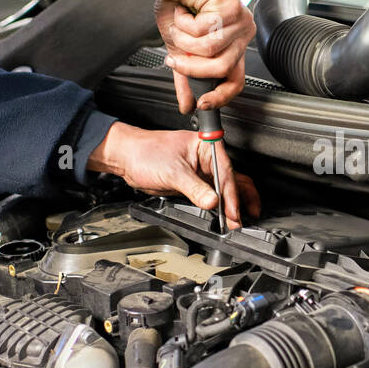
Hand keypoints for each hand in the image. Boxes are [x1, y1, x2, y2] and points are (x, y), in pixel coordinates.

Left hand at [87, 122, 259, 228]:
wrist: (127, 157)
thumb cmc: (145, 152)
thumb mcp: (172, 171)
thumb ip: (194, 188)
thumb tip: (212, 201)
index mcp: (207, 145)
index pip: (226, 172)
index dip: (231, 194)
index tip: (232, 211)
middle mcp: (208, 158)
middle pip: (233, 179)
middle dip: (238, 201)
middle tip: (240, 220)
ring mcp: (203, 171)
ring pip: (226, 189)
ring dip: (232, 205)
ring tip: (236, 221)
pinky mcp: (196, 184)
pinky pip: (213, 196)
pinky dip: (220, 207)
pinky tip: (224, 217)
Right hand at [155, 0, 254, 115]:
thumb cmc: (179, 4)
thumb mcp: (179, 48)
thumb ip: (186, 77)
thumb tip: (187, 106)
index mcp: (234, 46)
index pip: (236, 81)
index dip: (220, 97)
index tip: (201, 105)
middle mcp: (242, 34)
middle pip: (221, 68)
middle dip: (191, 66)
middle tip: (174, 57)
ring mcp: (241, 21)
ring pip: (210, 50)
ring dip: (184, 39)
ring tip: (180, 24)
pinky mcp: (233, 8)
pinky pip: (203, 30)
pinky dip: (185, 22)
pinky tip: (185, 10)